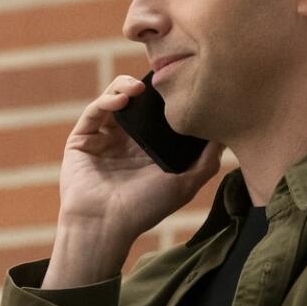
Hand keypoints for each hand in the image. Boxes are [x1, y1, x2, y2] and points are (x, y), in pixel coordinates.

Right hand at [55, 74, 225, 245]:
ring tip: (138, 88)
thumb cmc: (144, 209)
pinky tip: (122, 100)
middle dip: (146, 87)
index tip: (180, 84)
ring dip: (123, 87)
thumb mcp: (184, 184)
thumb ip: (206, 161)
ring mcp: (102, 138)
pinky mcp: (81, 139)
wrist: (106, 226)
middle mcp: (124, 141)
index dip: (166, 98)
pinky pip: (94, 112)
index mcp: (146, 149)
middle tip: (158, 80)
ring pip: (113, 100)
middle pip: (135, 102)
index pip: (157, 114)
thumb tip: (225, 134)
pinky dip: (107, 100)